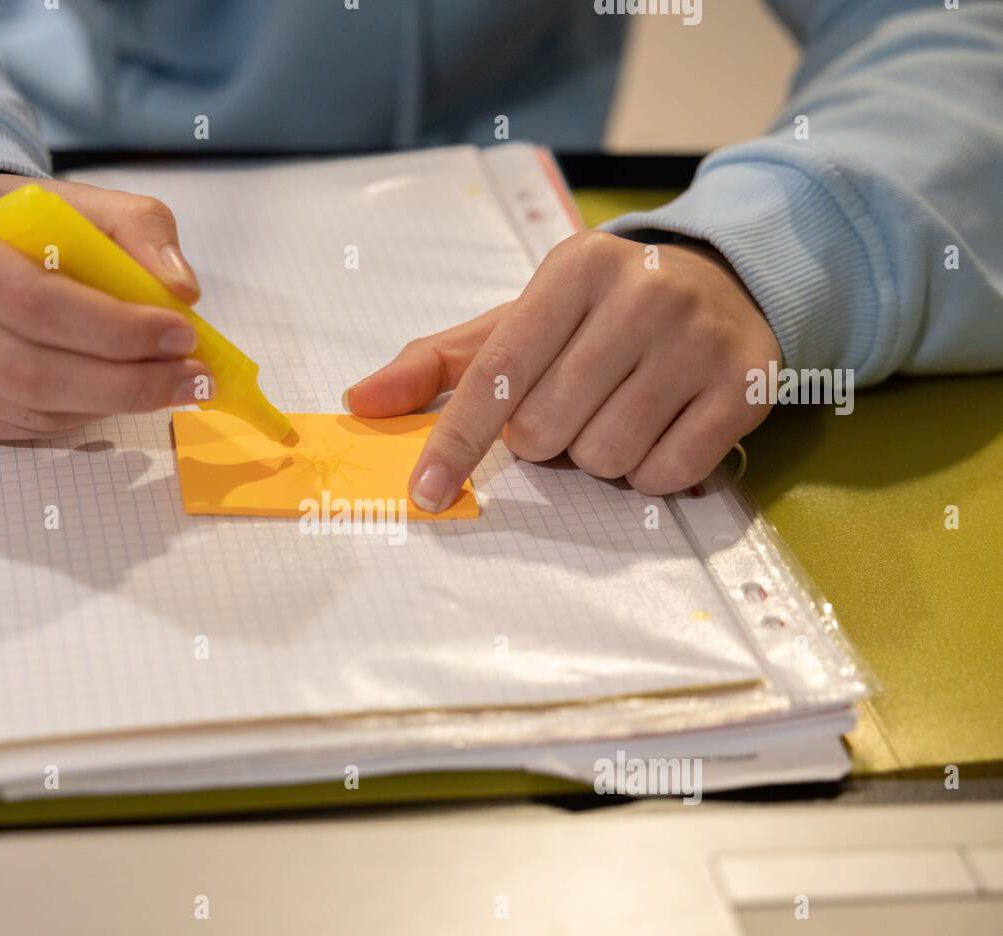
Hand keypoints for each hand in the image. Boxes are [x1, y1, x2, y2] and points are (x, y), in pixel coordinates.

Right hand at [0, 172, 206, 439]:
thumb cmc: (8, 224)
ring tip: (166, 384)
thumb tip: (181, 292)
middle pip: (32, 368)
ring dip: (111, 403)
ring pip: (30, 407)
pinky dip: (80, 416)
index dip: (116, 327)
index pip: (34, 299)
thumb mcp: (70, 201)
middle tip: (191, 379)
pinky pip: (20, 428)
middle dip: (127, 380)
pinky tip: (112, 393)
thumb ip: (136, 229)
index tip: (182, 334)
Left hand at [345, 231, 781, 501]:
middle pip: (546, 430)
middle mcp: (643, 295)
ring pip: (605, 458)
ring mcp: (699, 340)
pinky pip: (666, 476)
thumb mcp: (521, 318)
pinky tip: (659, 427)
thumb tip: (361, 401)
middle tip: (573, 403)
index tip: (425, 493)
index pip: (496, 375)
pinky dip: (649, 472)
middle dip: (544, 438)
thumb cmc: (600, 312)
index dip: (454, 442)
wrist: (727, 280)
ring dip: (597, 457)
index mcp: (574, 270)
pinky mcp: (745, 386)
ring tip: (617, 410)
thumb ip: (439, 362)